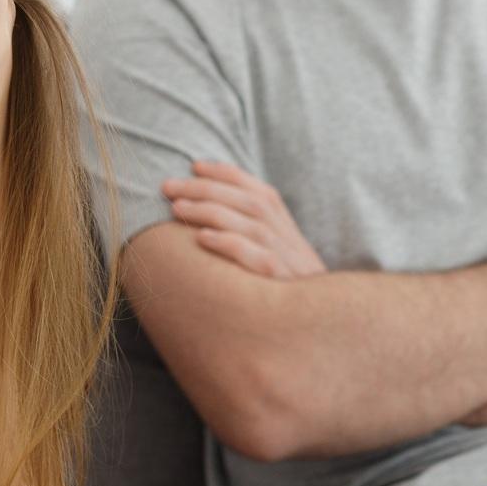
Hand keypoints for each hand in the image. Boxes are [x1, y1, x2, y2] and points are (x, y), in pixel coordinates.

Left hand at [162, 160, 326, 279]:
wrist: (317, 320)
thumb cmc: (284, 286)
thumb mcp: (276, 253)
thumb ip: (251, 230)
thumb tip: (210, 210)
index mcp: (284, 224)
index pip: (255, 188)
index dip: (225, 173)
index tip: (194, 165)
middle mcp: (287, 236)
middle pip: (246, 200)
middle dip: (205, 188)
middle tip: (168, 187)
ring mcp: (287, 258)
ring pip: (249, 223)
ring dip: (209, 211)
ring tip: (176, 209)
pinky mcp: (281, 281)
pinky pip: (256, 256)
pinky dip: (229, 243)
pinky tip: (202, 239)